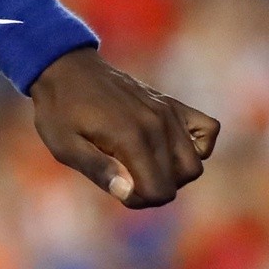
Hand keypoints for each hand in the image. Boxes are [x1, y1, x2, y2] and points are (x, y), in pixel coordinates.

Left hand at [28, 49, 218, 207]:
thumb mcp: (65, 146)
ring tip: (142, 164)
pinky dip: (198, 145)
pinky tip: (169, 147)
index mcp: (131, 138)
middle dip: (153, 189)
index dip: (139, 200)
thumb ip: (99, 170)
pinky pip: (208, 130)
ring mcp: (169, 113)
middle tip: (124, 177)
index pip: (160, 190)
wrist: (66, 69)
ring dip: (173, 173)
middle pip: (181, 179)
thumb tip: (128, 192)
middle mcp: (158, 124)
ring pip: (195, 162)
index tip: (117, 187)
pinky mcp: (173, 104)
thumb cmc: (60, 111)